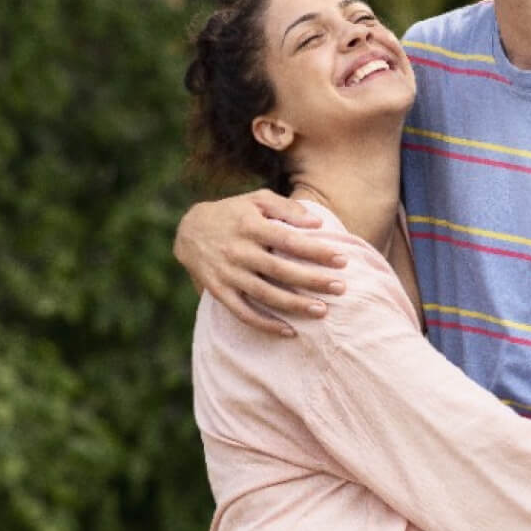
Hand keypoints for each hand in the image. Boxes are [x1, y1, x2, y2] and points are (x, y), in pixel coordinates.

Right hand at [174, 189, 347, 333]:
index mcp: (251, 226)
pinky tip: (289, 331)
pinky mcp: (219, 292)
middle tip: (341, 288)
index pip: (289, 241)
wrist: (189, 230)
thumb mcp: (257, 200)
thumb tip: (317, 222)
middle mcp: (239, 251)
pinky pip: (243, 313)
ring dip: (294, 305)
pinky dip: (265, 325)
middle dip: (313, 281)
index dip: (316, 252)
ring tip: (323, 311)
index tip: (342, 260)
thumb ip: (287, 208)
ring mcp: (228, 274)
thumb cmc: (233, 212)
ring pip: (265, 295)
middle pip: (280, 270)